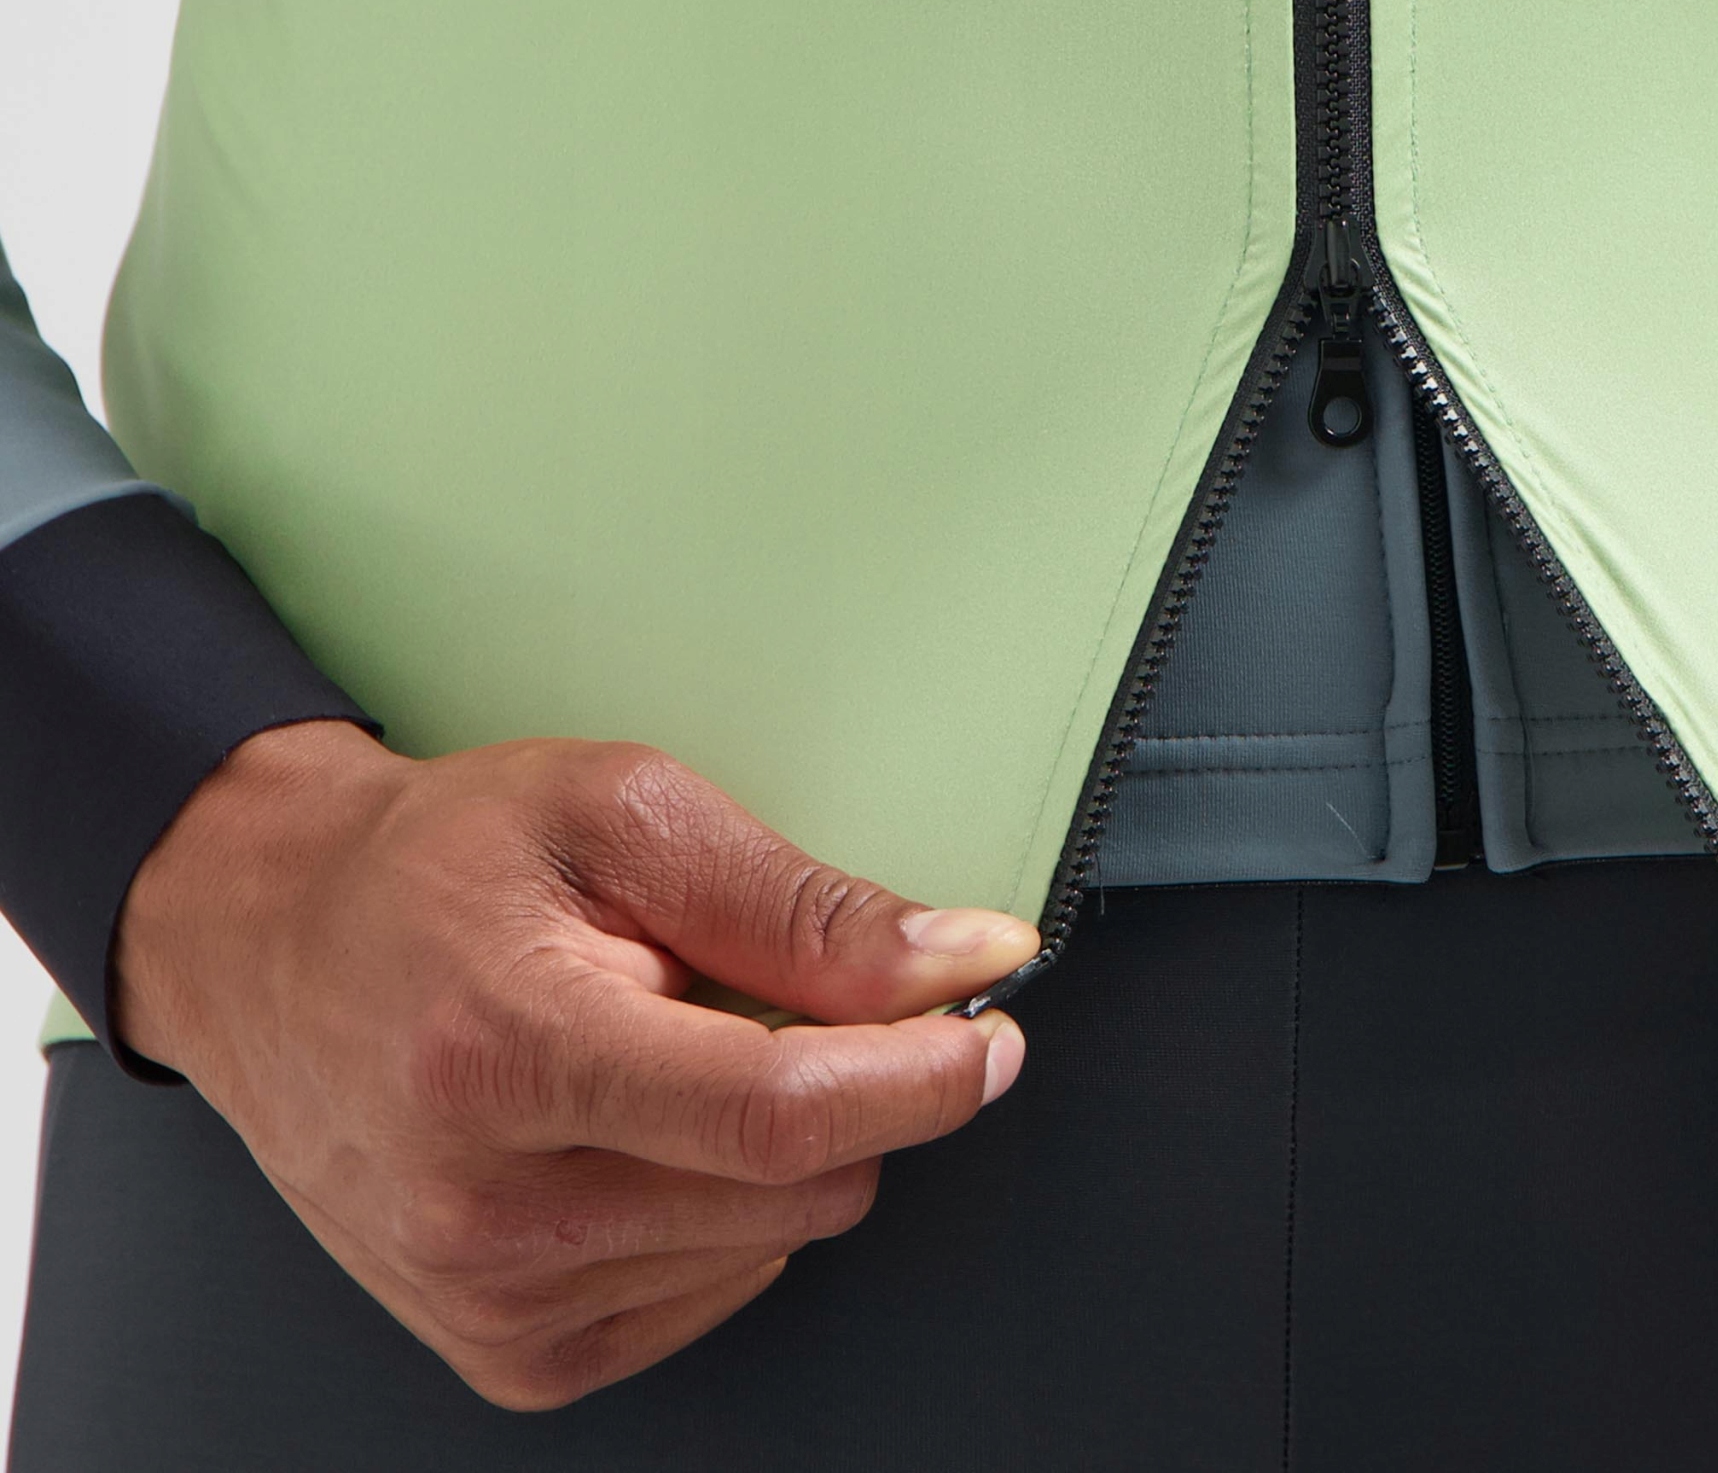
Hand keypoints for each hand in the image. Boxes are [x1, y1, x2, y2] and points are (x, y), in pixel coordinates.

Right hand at [114, 722, 1039, 1407]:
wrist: (278, 946)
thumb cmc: (441, 868)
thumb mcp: (625, 811)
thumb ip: (799, 901)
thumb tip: (957, 963)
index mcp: (510, 1052)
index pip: (776, 1113)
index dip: (920, 1074)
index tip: (991, 1026)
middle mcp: (487, 1206)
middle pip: (797, 1187)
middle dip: (851, 1083)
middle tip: (766, 987)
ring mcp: (492, 1299)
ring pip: (778, 1242)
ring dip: (782, 1143)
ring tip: (671, 1044)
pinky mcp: (510, 1353)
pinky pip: (721, 1289)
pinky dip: (730, 1203)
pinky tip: (645, 1124)